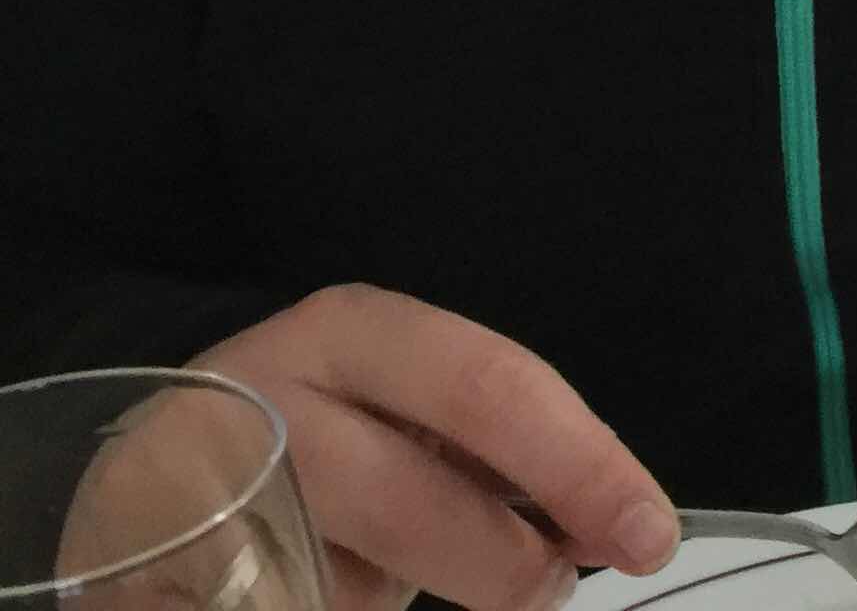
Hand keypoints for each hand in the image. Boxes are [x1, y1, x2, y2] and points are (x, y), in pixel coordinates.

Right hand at [193, 286, 677, 610]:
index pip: (492, 387)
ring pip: (338, 579)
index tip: (650, 530)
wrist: (156, 465)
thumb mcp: (411, 414)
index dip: (583, 465)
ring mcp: (199, 486)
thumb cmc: (326, 435)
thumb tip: (612, 525)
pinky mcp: (148, 572)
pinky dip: (336, 605)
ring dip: (415, 600)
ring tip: (469, 591)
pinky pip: (281, 606)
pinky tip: (339, 592)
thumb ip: (500, 458)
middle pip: (410, 496)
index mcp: (358, 332)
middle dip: (509, 564)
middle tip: (557, 590)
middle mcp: (272, 393)